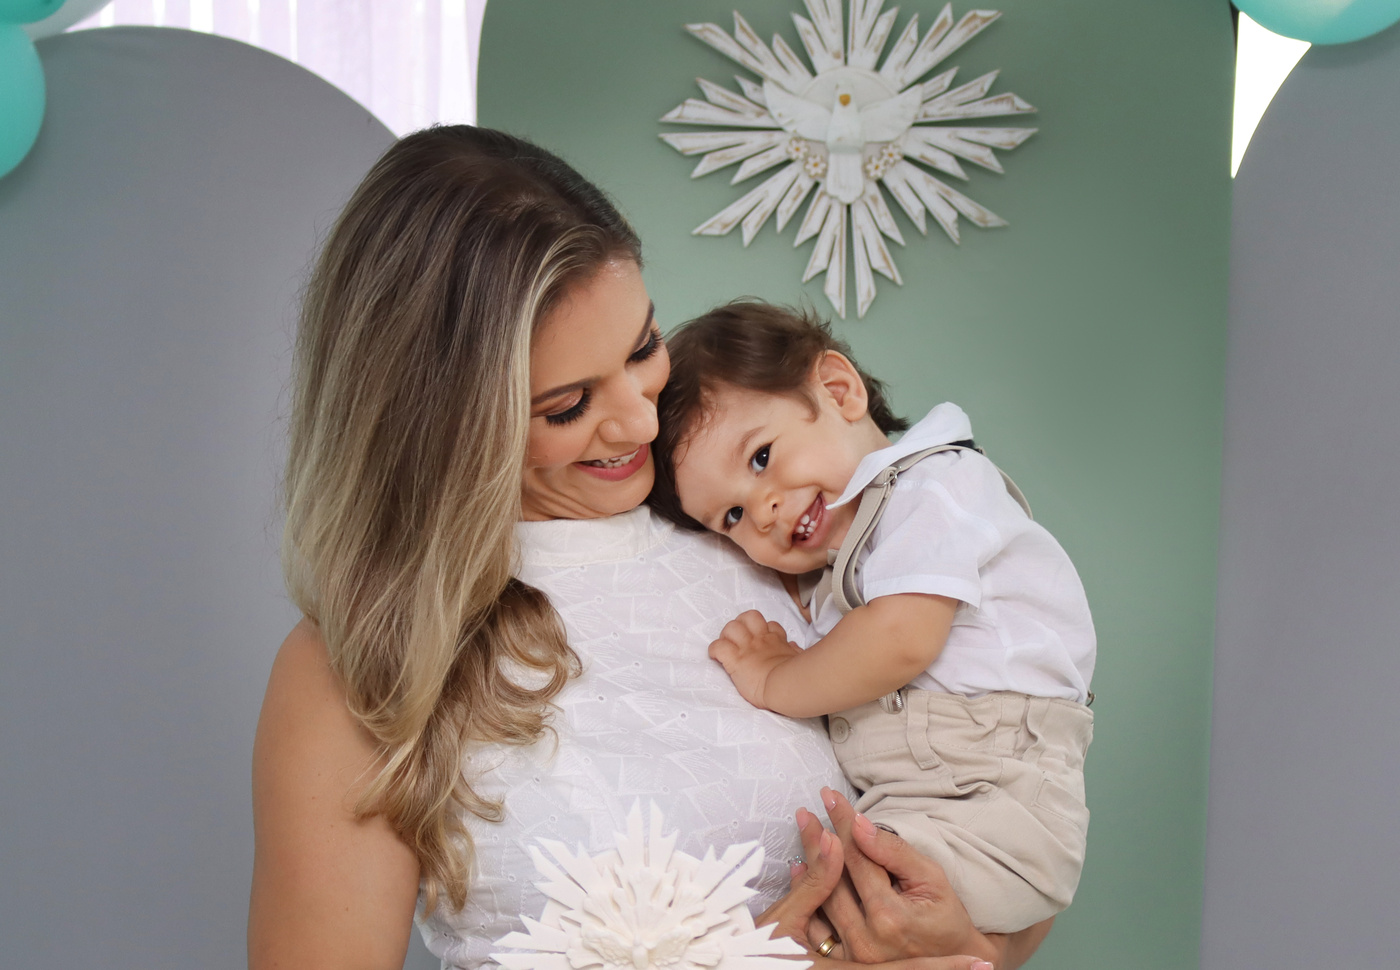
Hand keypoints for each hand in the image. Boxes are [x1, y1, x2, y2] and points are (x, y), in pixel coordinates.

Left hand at [708, 610, 800, 708]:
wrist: (784, 687)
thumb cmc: (794, 677)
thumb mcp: (799, 660)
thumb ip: (795, 651)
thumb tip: (793, 646)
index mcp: (776, 641)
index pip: (770, 625)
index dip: (763, 629)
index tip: (760, 638)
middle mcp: (760, 640)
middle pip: (748, 617)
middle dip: (742, 625)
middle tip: (739, 639)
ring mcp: (746, 648)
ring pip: (732, 627)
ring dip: (726, 635)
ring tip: (727, 645)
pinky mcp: (734, 659)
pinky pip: (718, 647)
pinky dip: (714, 650)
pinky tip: (715, 656)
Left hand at [759, 813, 993, 969]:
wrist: (950, 958)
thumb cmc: (944, 915)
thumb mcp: (931, 876)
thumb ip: (893, 851)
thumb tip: (859, 824)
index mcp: (889, 916)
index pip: (858, 857)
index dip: (842, 823)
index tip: (829, 797)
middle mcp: (866, 937)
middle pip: (833, 877)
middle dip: (817, 839)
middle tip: (805, 814)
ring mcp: (853, 953)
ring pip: (820, 899)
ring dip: (809, 863)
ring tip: (805, 834)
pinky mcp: (845, 961)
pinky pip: (817, 926)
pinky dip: (806, 896)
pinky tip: (801, 870)